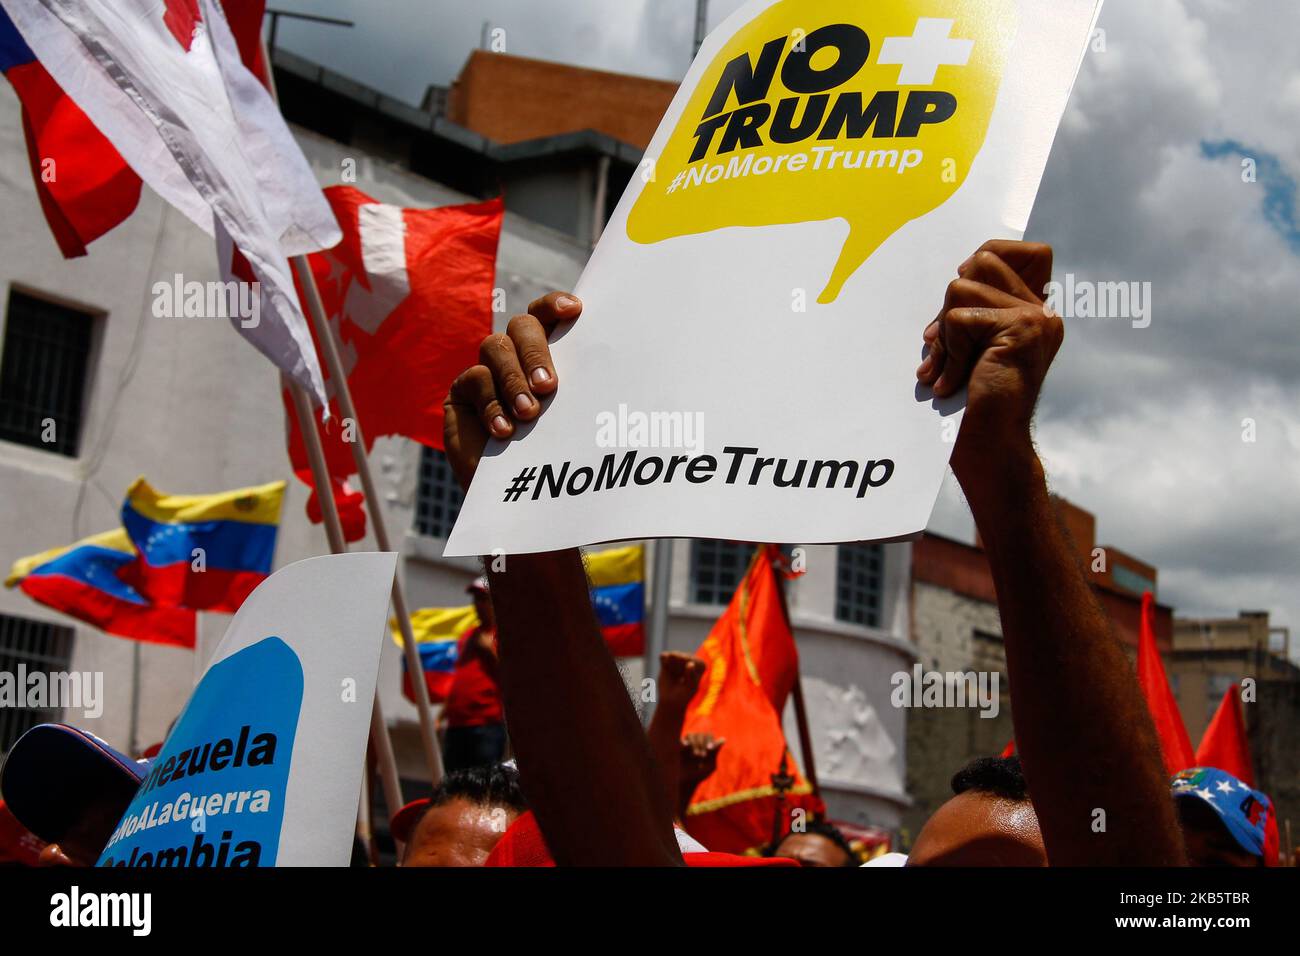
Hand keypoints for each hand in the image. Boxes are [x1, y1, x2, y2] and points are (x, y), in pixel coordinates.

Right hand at [443, 292, 582, 490]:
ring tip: (529, 413)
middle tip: (549, 387)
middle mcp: (515, 353)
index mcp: (546, 352)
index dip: (555, 304)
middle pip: (522, 326)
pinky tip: (505, 431)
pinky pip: (475, 380)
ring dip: (514, 379)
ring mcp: (487, 369)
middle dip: (535, 352)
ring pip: (495, 347)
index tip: (574, 311)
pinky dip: (492, 405)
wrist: (522, 495)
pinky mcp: (462, 392)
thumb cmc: (556, 454)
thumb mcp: (572, 418)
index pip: (547, 314)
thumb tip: (614, 366)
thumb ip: (583, 390)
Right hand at [656, 651, 706, 712]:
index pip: (694, 662)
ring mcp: (679, 658)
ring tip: (674, 675)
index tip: (687, 681)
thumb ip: (691, 676)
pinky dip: (664, 663)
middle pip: (684, 657)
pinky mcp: (667, 659)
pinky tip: (667, 670)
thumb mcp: (690, 688)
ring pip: (673, 655)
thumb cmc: (684, 695)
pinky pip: (664, 656)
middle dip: (679, 669)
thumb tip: (690, 664)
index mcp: (700, 665)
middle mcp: (691, 659)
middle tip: (679, 679)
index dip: (688, 672)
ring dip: (672, 666)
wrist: (671, 701)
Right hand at [678, 732, 724, 789]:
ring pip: (691, 735)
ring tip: (696, 755)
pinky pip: (680, 740)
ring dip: (695, 743)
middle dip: (702, 743)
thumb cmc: (699, 775)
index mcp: (704, 744)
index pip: (708, 735)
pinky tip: (687, 746)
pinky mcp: (676, 747)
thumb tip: (723, 738)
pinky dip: (684, 741)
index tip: (710, 748)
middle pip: (700, 734)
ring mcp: (685, 744)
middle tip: (702, 756)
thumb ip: (714, 752)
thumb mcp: (710, 765)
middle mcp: (695, 742)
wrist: (685, 783)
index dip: (710, 740)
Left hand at [915, 240, 1060, 485]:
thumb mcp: (968, 344)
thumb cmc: (970, 403)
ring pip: (962, 286)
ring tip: (949, 369)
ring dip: (945, 333)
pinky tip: (952, 382)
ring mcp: (1037, 318)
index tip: (959, 309)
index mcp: (1034, 311)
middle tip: (944, 347)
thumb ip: (971, 308)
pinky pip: (961, 319)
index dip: (979, 263)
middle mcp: (1043, 311)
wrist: (988, 448)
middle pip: (981, 259)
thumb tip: (960, 270)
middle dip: (950, 303)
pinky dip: (948, 352)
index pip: (1008, 250)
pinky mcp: (1023, 329)